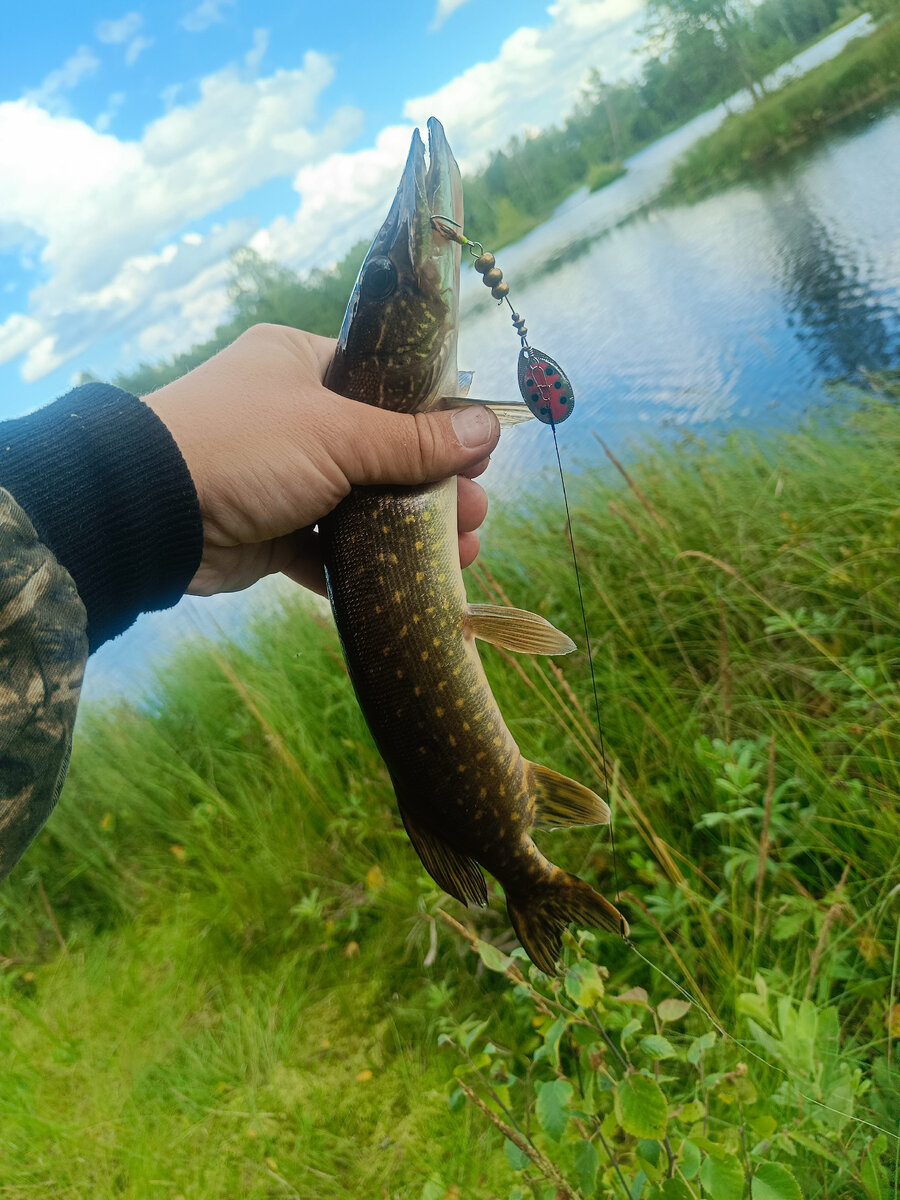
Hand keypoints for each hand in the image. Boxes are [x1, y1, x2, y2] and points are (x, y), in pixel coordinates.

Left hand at [144, 323, 499, 596]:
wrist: (150, 516)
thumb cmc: (244, 445)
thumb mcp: (338, 433)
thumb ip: (413, 438)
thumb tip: (488, 428)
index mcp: (302, 364)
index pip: (385, 385)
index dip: (436, 418)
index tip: (478, 453)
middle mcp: (293, 415)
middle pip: (383, 450)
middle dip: (435, 485)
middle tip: (477, 513)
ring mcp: (282, 476)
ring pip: (363, 503)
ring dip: (411, 528)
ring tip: (463, 552)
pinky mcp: (272, 531)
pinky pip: (330, 547)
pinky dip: (368, 564)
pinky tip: (411, 580)